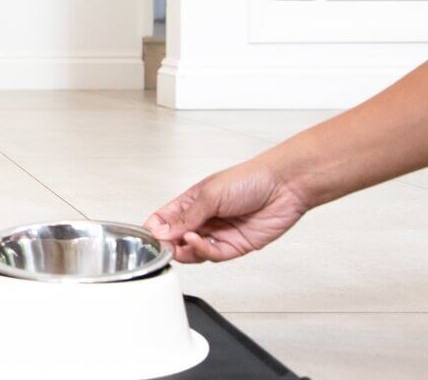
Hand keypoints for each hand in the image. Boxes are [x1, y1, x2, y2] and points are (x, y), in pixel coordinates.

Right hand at [144, 159, 311, 262]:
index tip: (149, 237)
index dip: (155, 229)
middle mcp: (204, 218)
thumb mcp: (209, 195)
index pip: (166, 219)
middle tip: (164, 245)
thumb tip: (163, 232)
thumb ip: (185, 217)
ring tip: (181, 243)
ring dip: (185, 250)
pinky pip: (213, 255)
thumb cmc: (249, 179)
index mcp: (193, 201)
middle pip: (177, 238)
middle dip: (169, 244)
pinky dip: (202, 252)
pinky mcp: (235, 246)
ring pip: (193, 251)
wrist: (284, 186)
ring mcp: (219, 233)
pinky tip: (197, 242)